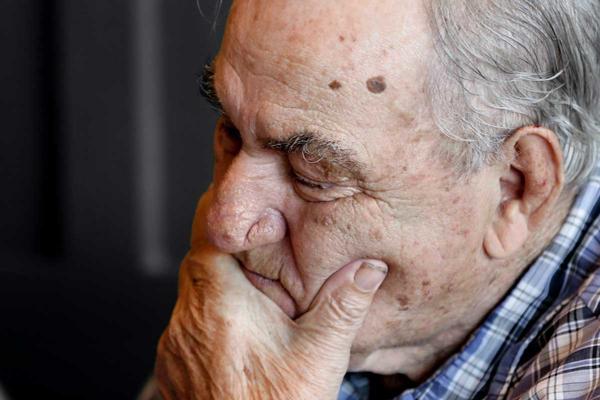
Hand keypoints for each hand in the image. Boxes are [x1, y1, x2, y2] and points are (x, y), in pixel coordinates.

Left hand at [155, 195, 387, 399]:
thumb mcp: (320, 354)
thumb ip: (343, 304)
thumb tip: (367, 269)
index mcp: (220, 304)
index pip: (206, 236)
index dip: (220, 213)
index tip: (235, 202)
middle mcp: (187, 320)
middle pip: (198, 263)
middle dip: (225, 252)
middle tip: (255, 251)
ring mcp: (175, 345)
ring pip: (189, 294)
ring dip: (216, 287)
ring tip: (251, 295)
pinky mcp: (172, 366)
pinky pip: (185, 325)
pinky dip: (206, 318)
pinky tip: (236, 333)